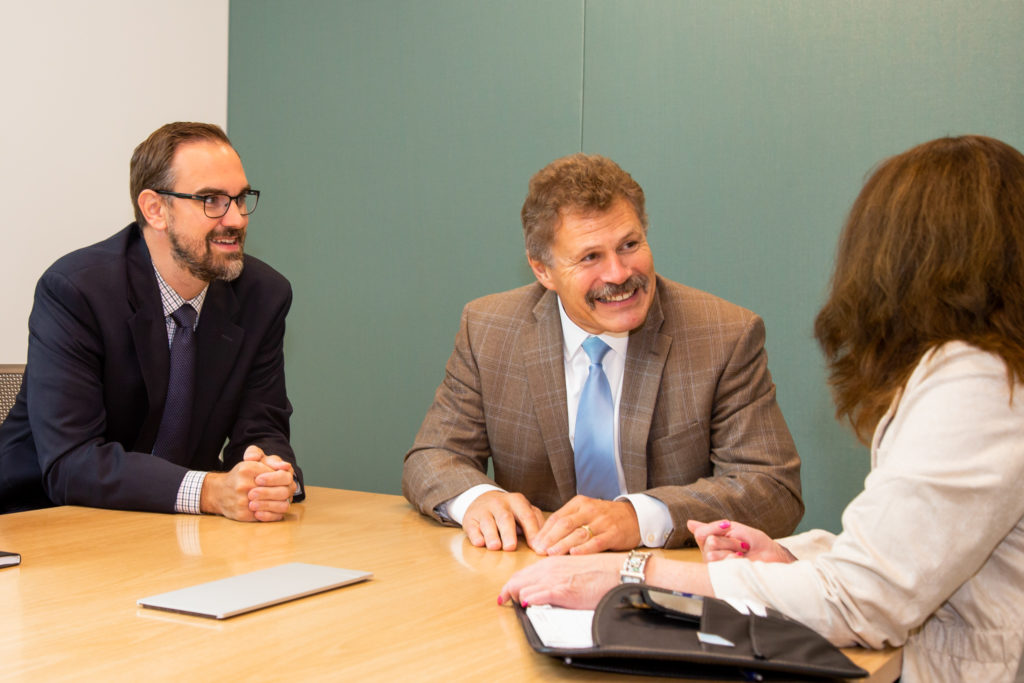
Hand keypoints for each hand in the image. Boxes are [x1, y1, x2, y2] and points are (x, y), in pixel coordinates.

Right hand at [201, 446, 296, 521]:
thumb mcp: (252, 463)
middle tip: (286, 492)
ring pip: (273, 505)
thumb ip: (269, 462)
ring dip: (280, 503)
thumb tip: (287, 467)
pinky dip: (273, 514)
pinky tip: (274, 509)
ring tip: (282, 500)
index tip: (284, 480)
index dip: (283, 479)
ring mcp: (242, 501)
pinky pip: (265, 516)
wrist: (218, 492)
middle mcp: (243, 484)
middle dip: (284, 492)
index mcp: (248, 469)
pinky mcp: (242, 514)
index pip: (277, 475)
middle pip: (279, 491)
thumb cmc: (239, 477)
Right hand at [462, 491, 544, 550]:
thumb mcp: (524, 511)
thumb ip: (536, 523)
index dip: (533, 532)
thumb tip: (546, 542)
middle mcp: (500, 503)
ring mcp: (483, 510)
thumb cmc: (509, 511)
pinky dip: (475, 535)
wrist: (482, 499)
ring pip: (487, 522)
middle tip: (511, 547)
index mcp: (517, 501)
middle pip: (505, 518)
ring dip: (491, 535)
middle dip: (508, 533)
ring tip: (495, 547)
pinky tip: (479, 543)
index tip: (537, 548)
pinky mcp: (470, 518)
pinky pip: (472, 527)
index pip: (527, 516)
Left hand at [498, 554, 622, 608]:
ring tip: (511, 605)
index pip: (523, 572)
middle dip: (506, 590)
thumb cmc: (600, 572)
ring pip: (522, 587)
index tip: (505, 592)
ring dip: (514, 597)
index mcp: (552, 562)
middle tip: (502, 600)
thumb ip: (557, 574)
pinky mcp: (563, 591)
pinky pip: (536, 596)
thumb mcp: (573, 568)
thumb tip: (545, 586)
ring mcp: (555, 579)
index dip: (511, 583)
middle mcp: (550, 568)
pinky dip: (527, 601)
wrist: (618, 572)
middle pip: (518, 579)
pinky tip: (525, 605)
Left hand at [530, 495, 640, 555]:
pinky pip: (596, 541)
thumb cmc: (605, 517)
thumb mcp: (585, 512)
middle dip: (549, 539)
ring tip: (551, 554)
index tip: (534, 544)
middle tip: (538, 551)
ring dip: (562, 545)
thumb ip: (568, 522)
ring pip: (578, 533)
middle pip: (565, 524)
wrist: (635, 516)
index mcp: (579, 503)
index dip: (544, 531)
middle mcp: (589, 510)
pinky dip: (584, 549)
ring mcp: (602, 522)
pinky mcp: (613, 533)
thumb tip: (544, 539)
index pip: (557, 517)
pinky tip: (574, 554)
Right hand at [686, 519, 795, 562]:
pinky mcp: (722, 578)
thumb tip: (689, 523)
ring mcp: (715, 568)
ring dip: (733, 549)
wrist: (770, 555)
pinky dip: (733, 560)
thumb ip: (711, 528)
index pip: (700, 533)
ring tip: (743, 554)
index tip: (728, 525)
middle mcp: (709, 556)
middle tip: (742, 545)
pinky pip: (719, 565)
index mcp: (710, 544)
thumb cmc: (753, 542)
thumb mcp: (733, 529)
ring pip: (712, 553)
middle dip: (729, 540)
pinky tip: (741, 562)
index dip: (714, 527)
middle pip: (709, 542)